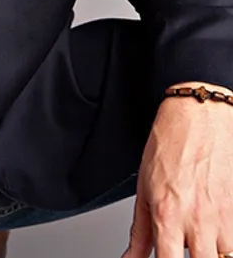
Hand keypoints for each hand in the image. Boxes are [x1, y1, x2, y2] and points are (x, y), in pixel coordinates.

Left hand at [123, 84, 232, 257]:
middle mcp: (196, 220)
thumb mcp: (144, 188)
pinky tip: (211, 224)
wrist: (198, 118)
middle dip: (192, 257)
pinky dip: (222, 239)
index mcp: (166, 215)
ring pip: (221, 256)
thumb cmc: (169, 146)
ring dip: (209, 251)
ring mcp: (221, 218)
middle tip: (182, 243)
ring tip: (197, 233)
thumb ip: (139, 231)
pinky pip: (232, 242)